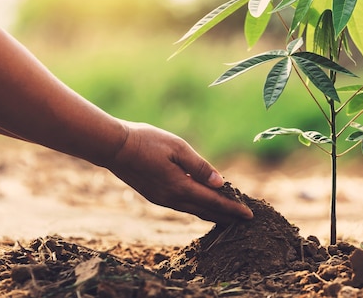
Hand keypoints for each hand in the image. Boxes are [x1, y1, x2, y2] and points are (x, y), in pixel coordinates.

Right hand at [105, 121, 252, 223]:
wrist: (114, 147)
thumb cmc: (147, 142)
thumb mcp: (178, 148)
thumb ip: (199, 167)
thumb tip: (220, 183)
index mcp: (180, 186)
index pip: (213, 202)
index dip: (233, 208)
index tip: (249, 215)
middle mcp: (172, 198)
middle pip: (206, 211)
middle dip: (226, 216)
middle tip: (244, 221)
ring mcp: (162, 199)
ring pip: (194, 210)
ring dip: (212, 214)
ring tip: (228, 216)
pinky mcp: (155, 196)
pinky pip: (183, 206)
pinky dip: (198, 208)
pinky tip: (203, 205)